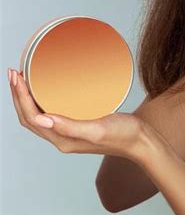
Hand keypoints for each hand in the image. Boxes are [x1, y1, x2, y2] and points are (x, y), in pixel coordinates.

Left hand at [8, 68, 149, 164]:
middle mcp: (61, 137)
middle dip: (18, 96)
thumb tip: (42, 119)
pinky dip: (42, 99)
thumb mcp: (97, 130)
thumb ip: (70, 127)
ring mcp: (68, 132)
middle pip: (30, 117)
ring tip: (23, 79)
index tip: (16, 77)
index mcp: (62, 140)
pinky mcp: (77, 124)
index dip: (19, 98)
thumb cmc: (123, 135)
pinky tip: (47, 88)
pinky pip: (52, 112)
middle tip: (14, 73)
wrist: (141, 140)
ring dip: (27, 97)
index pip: (31, 118)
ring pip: (38, 115)